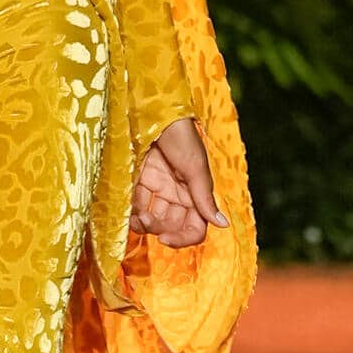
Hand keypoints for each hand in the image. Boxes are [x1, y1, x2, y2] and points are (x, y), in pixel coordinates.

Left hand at [130, 114, 228, 249]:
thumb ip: (204, 198)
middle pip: (171, 226)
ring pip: (152, 220)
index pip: (194, 227)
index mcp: (195, 193)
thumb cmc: (181, 136)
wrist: (154, 112)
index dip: (182, 238)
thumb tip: (224, 225)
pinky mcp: (137, 181)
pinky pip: (135, 205)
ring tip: (136, 216)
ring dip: (143, 224)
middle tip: (147, 220)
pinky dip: (130, 213)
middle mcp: (176, 194)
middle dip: (159, 230)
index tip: (165, 239)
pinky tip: (128, 211)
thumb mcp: (195, 168)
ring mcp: (156, 188)